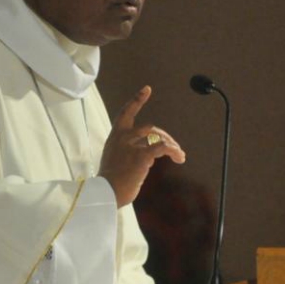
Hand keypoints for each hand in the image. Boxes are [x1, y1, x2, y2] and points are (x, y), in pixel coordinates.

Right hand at [98, 86, 185, 207]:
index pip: (125, 113)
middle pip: (150, 127)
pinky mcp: (141, 156)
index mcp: (114, 138)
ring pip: (159, 137)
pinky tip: (179, 158)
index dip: (137, 100)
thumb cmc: (111, 183)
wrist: (104, 194)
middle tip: (173, 147)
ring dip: (172, 145)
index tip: (147, 89)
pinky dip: (174, 151)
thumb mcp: (116, 162)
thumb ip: (130, 153)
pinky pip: (163, 148)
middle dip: (164, 136)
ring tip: (179, 155)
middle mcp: (122, 138)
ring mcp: (132, 146)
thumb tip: (150, 156)